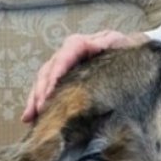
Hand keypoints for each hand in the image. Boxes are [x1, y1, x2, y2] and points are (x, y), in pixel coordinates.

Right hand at [21, 30, 147, 122]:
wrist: (131, 54)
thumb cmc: (126, 49)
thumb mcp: (121, 43)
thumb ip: (110, 43)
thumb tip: (94, 46)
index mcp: (81, 44)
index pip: (65, 55)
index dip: (56, 71)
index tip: (50, 89)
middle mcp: (68, 55)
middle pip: (49, 69)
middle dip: (42, 89)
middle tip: (41, 109)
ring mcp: (64, 68)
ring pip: (43, 80)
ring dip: (35, 98)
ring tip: (30, 116)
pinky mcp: (63, 80)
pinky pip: (47, 90)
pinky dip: (37, 103)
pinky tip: (30, 118)